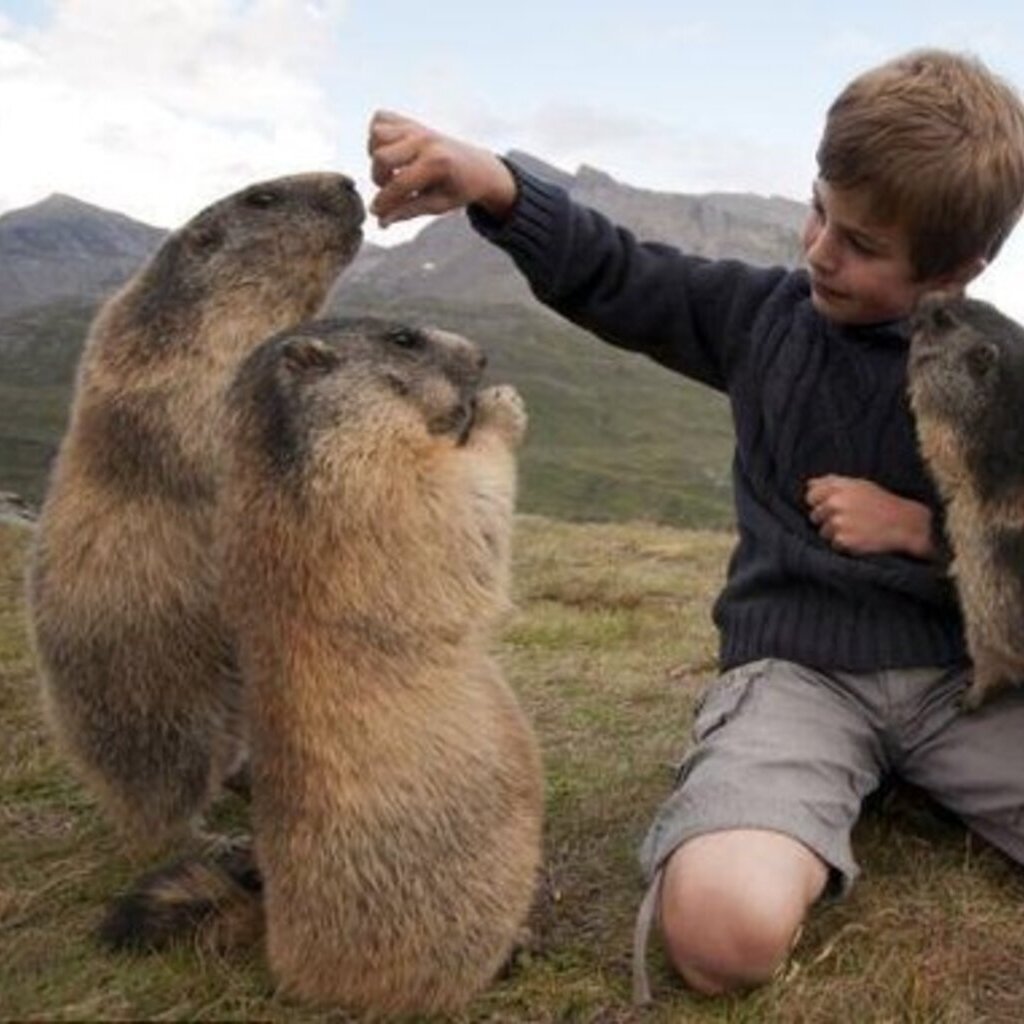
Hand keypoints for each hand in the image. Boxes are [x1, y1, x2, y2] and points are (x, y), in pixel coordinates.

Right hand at [368, 110, 517, 226]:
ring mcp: (417, 127)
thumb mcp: (438, 205)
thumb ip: (409, 211)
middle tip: (392, 188)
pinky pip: (381, 118)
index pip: (398, 184)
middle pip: (381, 157)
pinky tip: (390, 152)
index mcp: (436, 163)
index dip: (383, 202)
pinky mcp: (411, 121)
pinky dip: (377, 134)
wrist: (479, 167)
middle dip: (379, 178)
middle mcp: (425, 140)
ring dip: (376, 155)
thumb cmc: (460, 189)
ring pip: (377, 134)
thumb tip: (381, 222)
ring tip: (391, 170)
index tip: (377, 212)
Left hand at [805, 475, 934, 557]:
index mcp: (838, 488)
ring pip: (823, 532)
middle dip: (827, 519)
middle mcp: (835, 504)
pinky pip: (833, 545)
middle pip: (814, 516)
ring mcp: (838, 523)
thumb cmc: (881, 503)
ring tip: (856, 529)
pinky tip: (860, 538)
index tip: (832, 507)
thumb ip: (832, 482)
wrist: (905, 525)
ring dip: (835, 533)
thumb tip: (809, 484)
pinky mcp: (843, 541)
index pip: (810, 496)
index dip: (819, 503)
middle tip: (849, 519)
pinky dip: (844, 545)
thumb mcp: (859, 485)